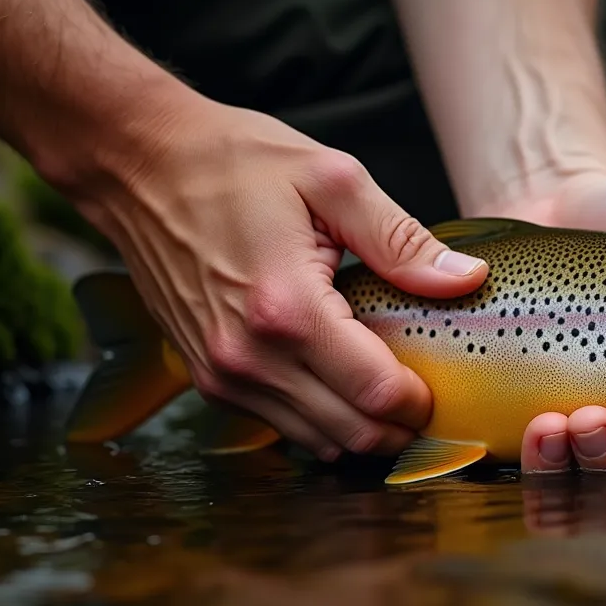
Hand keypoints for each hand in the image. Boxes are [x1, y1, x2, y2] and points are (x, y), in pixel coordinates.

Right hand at [72, 98, 488, 460]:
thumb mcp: (332, 179)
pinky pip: (281, 425)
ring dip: (362, 430)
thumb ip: (402, 239)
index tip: (445, 383)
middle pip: (352, 433)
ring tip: (391, 393)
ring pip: (317, 442)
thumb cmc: (233, 163)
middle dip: (401, 427)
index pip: (377, 393)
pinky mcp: (207, 378)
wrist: (139, 165)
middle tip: (431, 396)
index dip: (423, 401)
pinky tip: (341, 385)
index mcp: (288, 309)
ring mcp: (223, 374)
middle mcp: (249, 357)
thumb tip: (466, 280)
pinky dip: (321, 420)